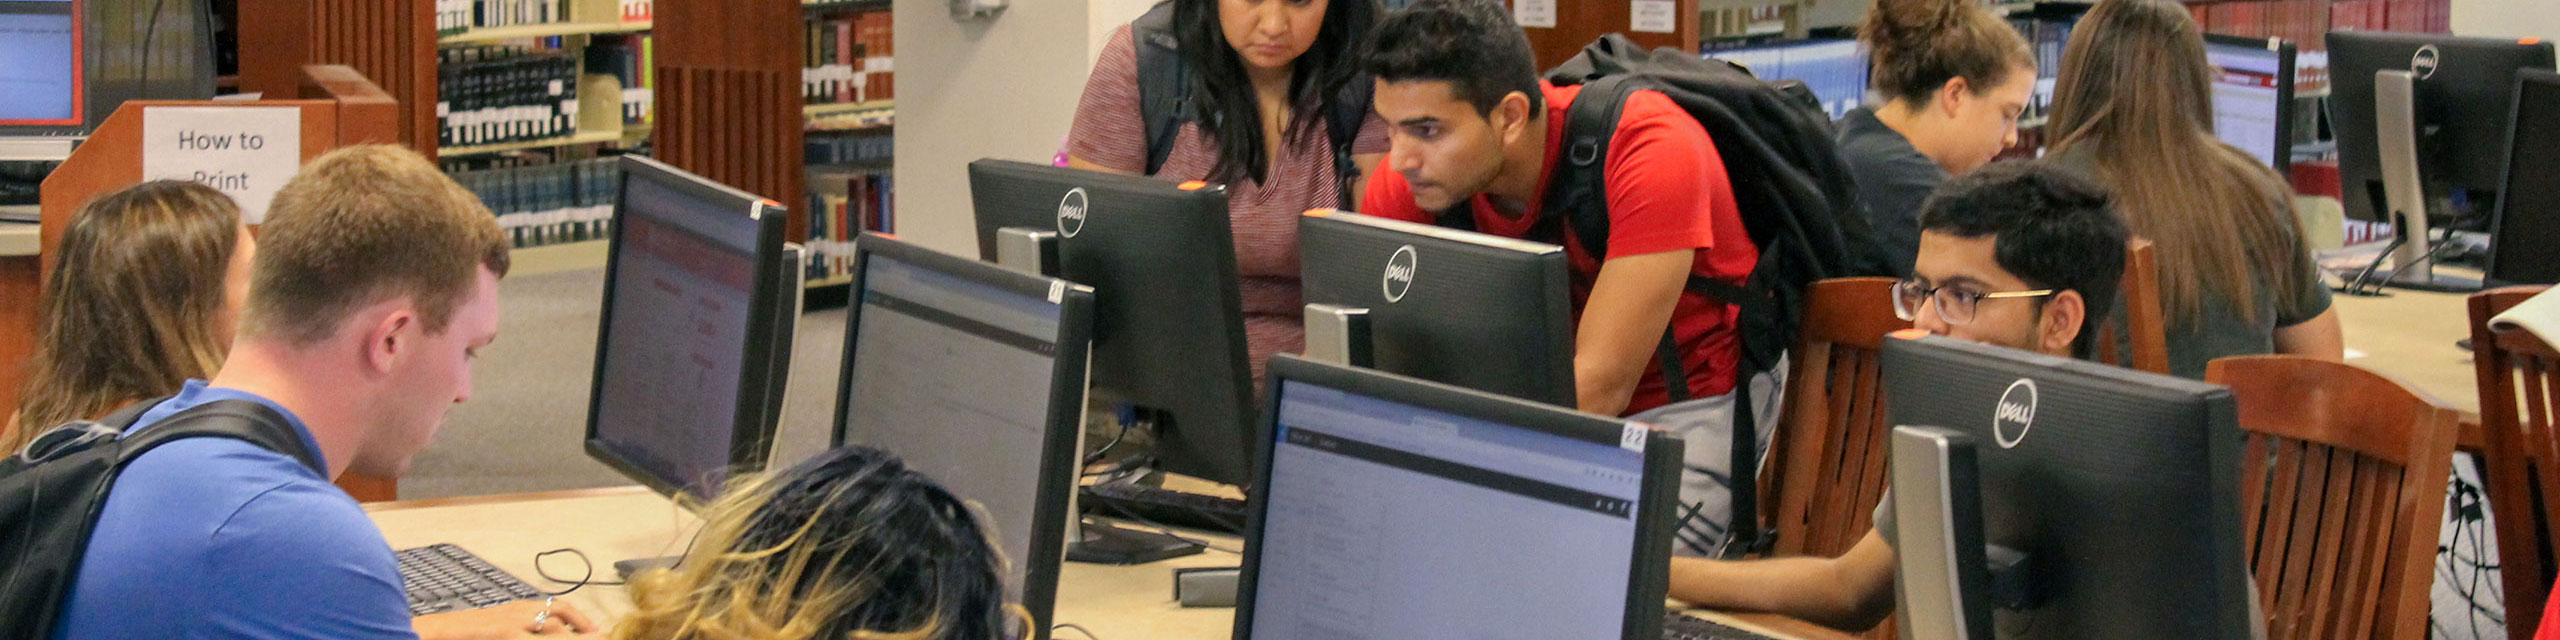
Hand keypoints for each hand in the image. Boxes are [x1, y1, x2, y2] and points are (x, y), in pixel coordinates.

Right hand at [415, 598, 600, 638]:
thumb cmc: (461, 634)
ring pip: (554, 626)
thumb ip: (521, 629)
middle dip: (582, 626)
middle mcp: (519, 611)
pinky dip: (549, 638)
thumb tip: (539, 631)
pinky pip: (534, 638)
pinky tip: (562, 639)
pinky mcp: (504, 631)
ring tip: (589, 638)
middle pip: (561, 614)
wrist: (430, 631)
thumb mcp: (497, 627)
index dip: (579, 619)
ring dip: (570, 635)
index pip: (557, 607)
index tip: (594, 629)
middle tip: (599, 636)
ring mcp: (512, 621)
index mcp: (517, 609)